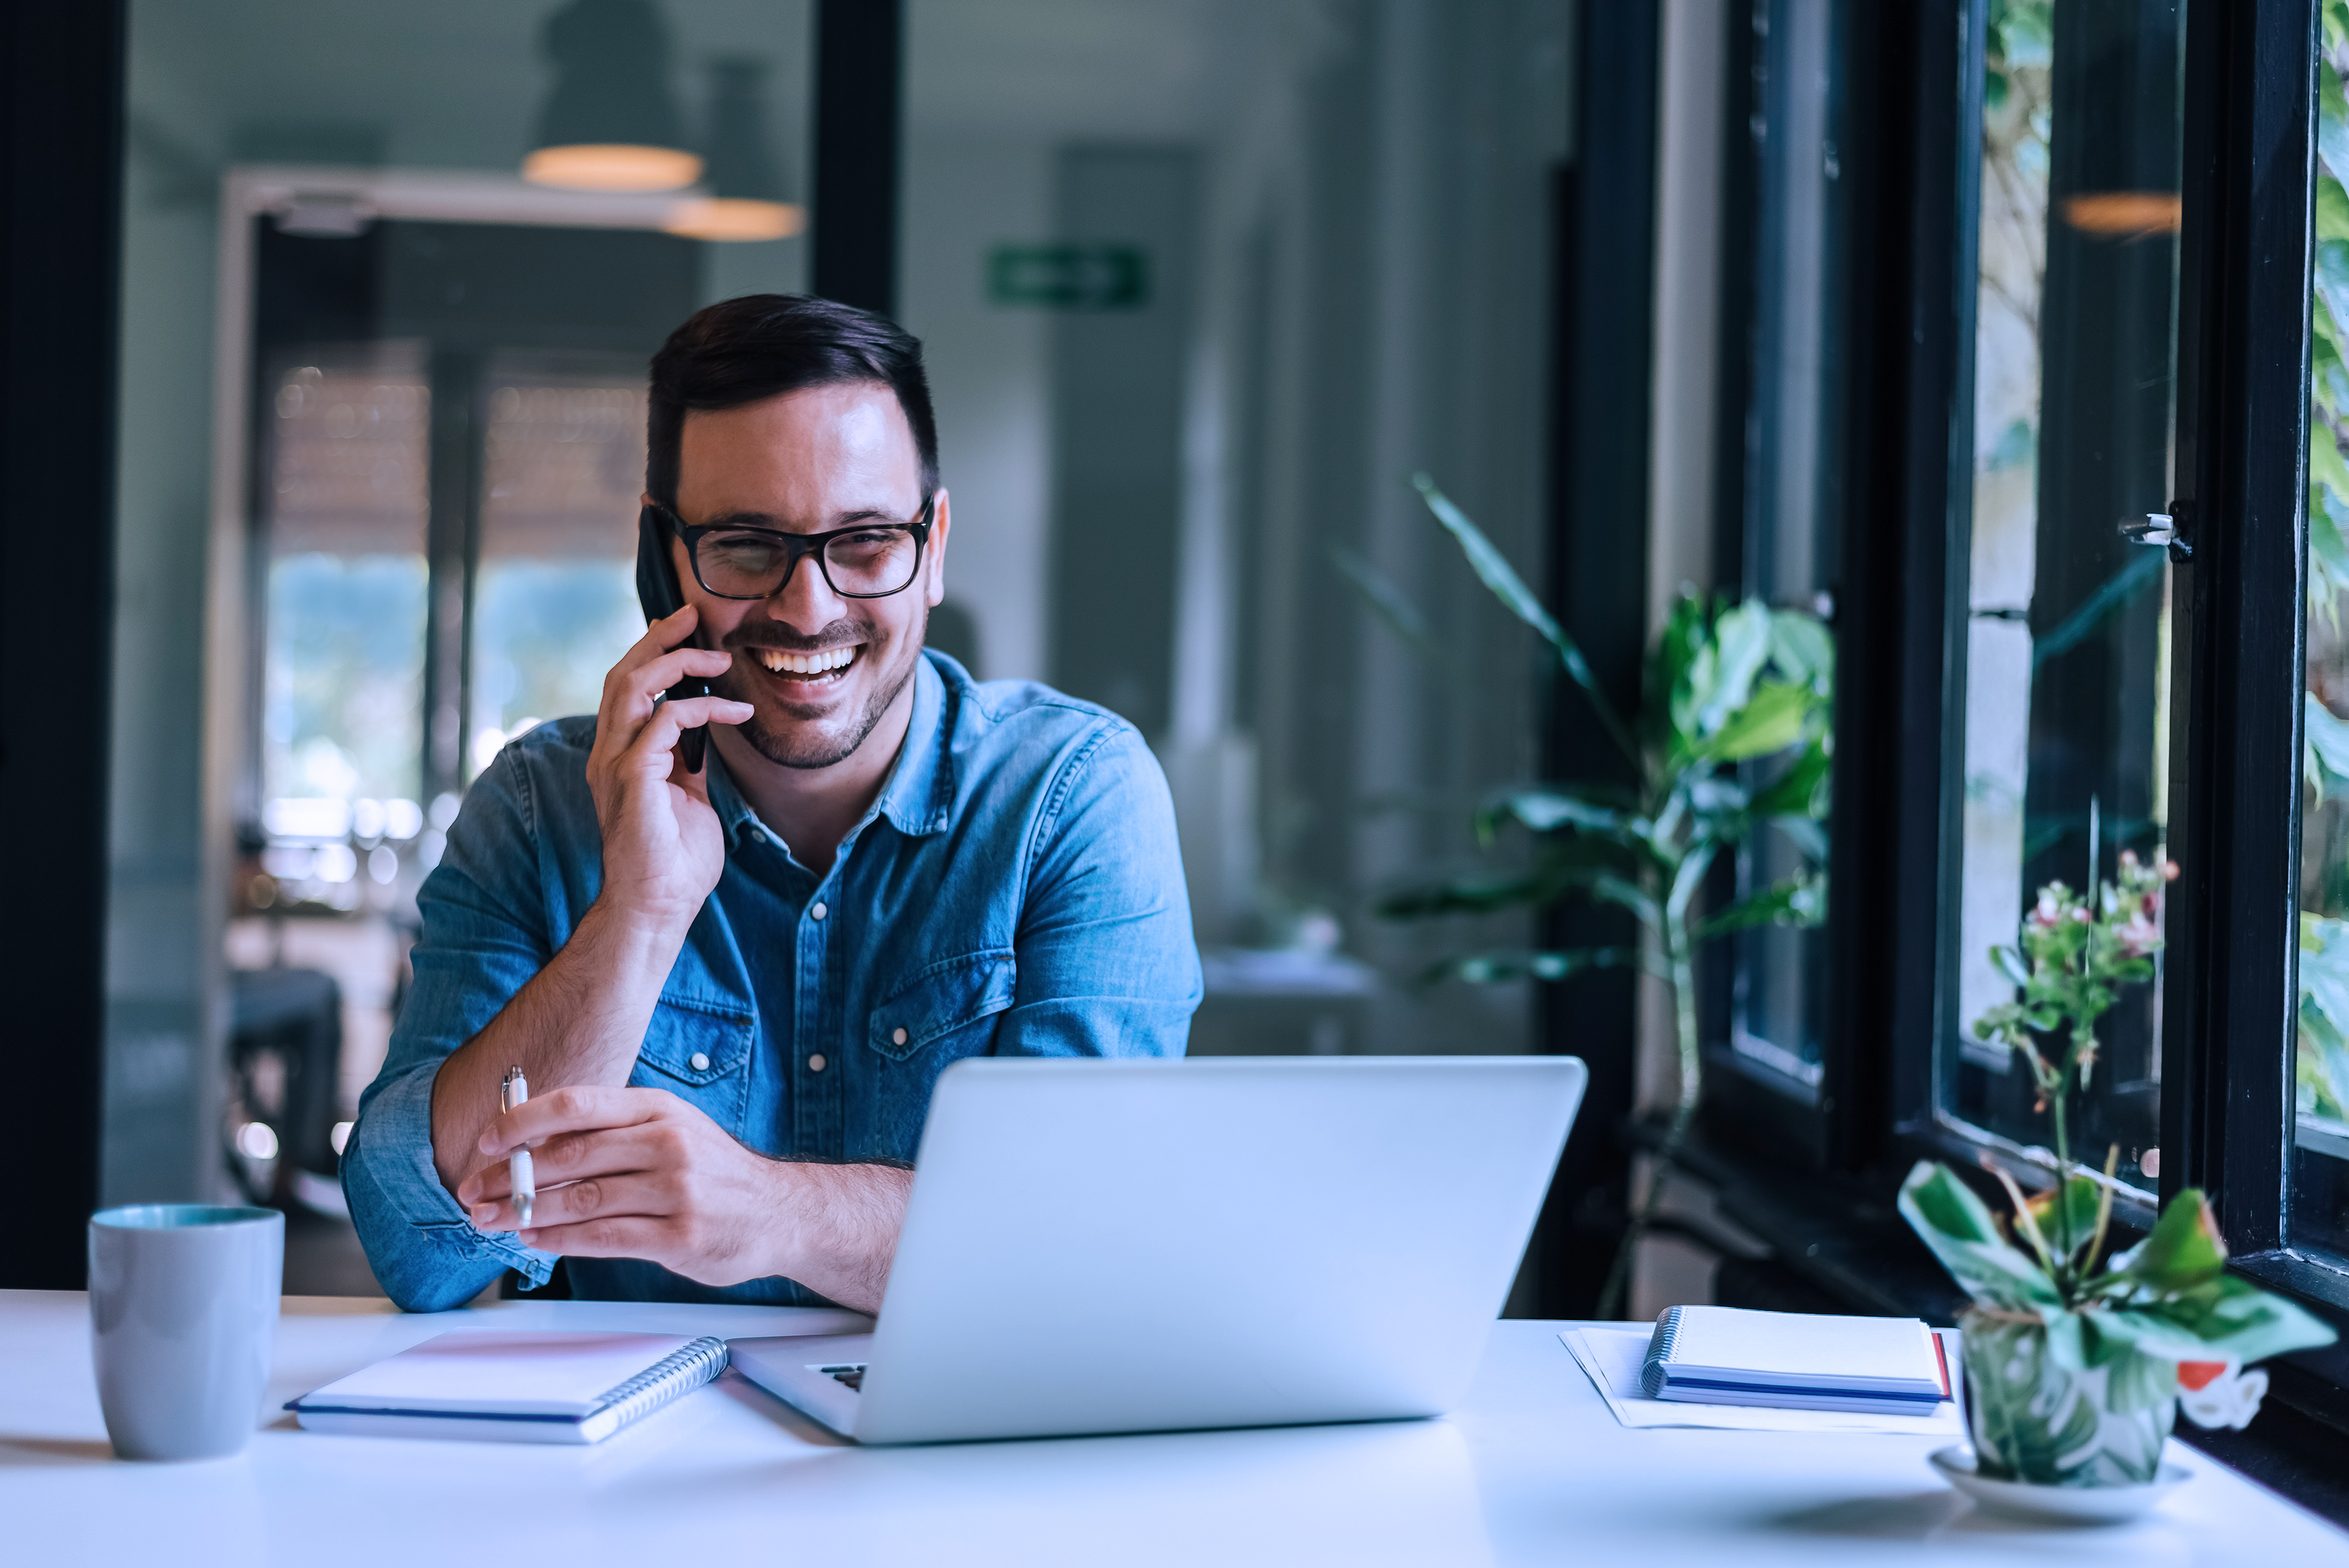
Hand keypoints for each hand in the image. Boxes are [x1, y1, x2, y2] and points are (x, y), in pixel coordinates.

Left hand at [458, 1085, 790, 1286]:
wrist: (780, 1211)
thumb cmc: (713, 1172)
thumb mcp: (670, 1130)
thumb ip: (612, 1133)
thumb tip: (534, 1143)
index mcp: (658, 1109)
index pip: (577, 1104)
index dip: (523, 1122)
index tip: (486, 1142)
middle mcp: (668, 1143)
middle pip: (570, 1155)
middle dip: (512, 1176)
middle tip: (474, 1191)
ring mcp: (677, 1190)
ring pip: (581, 1200)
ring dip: (526, 1213)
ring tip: (492, 1220)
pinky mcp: (680, 1236)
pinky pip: (604, 1238)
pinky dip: (560, 1241)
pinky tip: (536, 1240)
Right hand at [585, 607, 752, 934]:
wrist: (657, 907)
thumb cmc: (674, 862)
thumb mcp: (687, 798)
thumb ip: (687, 763)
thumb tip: (705, 733)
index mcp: (619, 757)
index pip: (626, 689)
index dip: (651, 654)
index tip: (685, 633)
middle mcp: (608, 754)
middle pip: (621, 674)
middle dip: (658, 639)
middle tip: (693, 616)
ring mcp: (615, 765)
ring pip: (632, 686)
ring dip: (676, 663)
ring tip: (716, 657)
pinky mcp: (632, 778)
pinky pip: (663, 721)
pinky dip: (701, 708)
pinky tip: (735, 712)